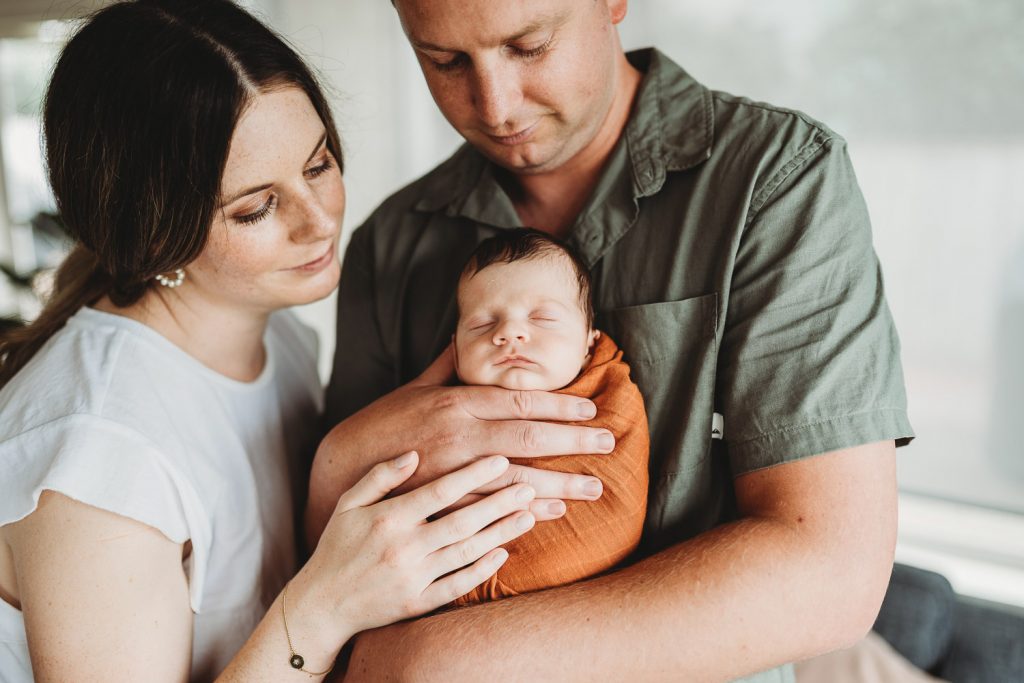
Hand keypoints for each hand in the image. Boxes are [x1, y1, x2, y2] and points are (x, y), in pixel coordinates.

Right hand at [293, 452, 535, 655]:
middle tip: (529, 487)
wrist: (321, 604)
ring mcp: (412, 578)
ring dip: (500, 533)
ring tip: (528, 515)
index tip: (501, 461)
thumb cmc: (337, 546)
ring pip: (466, 552)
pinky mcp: (417, 604)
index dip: (473, 475)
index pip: (440, 491)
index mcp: (388, 518)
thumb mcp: (348, 504)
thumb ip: (380, 476)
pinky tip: (503, 554)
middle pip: (462, 521)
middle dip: (499, 503)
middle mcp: (403, 547)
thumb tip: (413, 453)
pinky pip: (456, 586)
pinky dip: (481, 571)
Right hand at [310, 346, 613, 540]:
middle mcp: (458, 435)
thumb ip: (447, 364)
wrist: (340, 466)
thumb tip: (464, 332)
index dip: (560, 406)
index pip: (519, 400)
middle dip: (573, 441)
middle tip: (609, 444)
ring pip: (516, 477)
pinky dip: (523, 511)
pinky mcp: (442, 503)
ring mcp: (451, 472)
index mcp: (455, 403)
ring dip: (559, 483)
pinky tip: (551, 514)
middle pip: (528, 437)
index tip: (592, 410)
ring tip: (593, 488)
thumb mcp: (415, 387)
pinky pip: (492, 509)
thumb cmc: (383, 424)